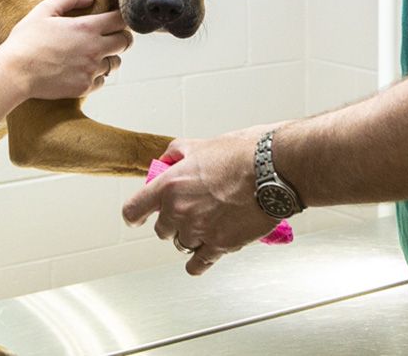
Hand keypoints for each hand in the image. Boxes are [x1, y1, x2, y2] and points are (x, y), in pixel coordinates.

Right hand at [0, 0, 132, 100]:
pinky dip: (96, 76)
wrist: (14, 72)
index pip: (121, 20)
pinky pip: (102, 81)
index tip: (116, 19)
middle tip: (110, 37)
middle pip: (125, 42)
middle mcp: (94, 49)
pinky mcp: (84, 87)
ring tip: (93, 56)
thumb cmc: (26, 40)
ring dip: (108, 58)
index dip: (121, 18)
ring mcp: (91, 70)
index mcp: (87, 28)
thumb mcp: (43, 10)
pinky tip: (82, 71)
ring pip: (115, 63)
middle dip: (121, 38)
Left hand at [122, 124, 281, 274]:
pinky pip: (198, 264)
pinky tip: (202, 254)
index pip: (134, 210)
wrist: (273, 169)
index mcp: (169, 186)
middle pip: (162, 230)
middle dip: (172, 222)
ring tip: (203, 225)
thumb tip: (166, 160)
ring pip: (181, 245)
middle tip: (187, 212)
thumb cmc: (242, 154)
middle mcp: (179, 211)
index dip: (135, 215)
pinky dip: (198, 261)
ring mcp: (199, 230)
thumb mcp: (200, 144)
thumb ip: (176, 153)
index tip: (138, 218)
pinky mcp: (220, 245)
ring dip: (189, 238)